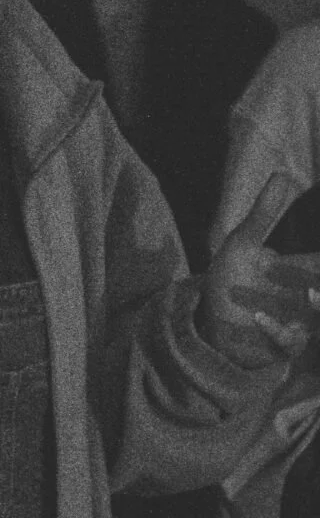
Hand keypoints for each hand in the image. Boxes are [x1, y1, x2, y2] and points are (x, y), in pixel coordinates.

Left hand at [201, 173, 319, 366]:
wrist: (209, 317)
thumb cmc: (231, 278)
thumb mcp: (243, 242)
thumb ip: (264, 213)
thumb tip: (282, 173)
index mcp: (303, 271)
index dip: (319, 263)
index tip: (315, 271)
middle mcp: (307, 299)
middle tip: (314, 284)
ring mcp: (299, 323)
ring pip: (318, 317)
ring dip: (318, 306)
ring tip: (311, 292)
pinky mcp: (281, 344)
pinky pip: (289, 342)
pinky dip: (277, 330)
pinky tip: (259, 317)